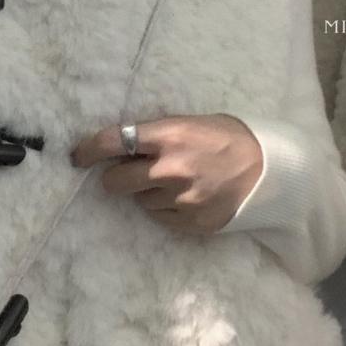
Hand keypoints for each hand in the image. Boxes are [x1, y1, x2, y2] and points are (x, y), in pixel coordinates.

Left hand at [69, 114, 263, 236]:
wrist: (269, 172)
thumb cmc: (228, 138)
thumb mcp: (191, 122)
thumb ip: (157, 132)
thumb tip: (120, 143)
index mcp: (168, 136)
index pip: (113, 141)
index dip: (88, 150)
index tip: (77, 156)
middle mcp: (169, 169)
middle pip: (115, 181)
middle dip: (115, 177)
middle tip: (126, 173)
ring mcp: (180, 199)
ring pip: (138, 201)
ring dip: (146, 192)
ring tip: (174, 181)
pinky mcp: (190, 223)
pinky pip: (160, 218)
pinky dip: (165, 208)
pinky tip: (187, 196)